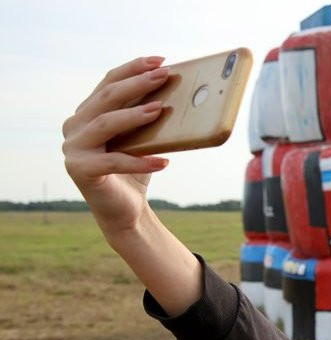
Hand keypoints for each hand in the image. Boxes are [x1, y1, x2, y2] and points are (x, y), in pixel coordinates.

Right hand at [62, 56, 170, 235]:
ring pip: (105, 124)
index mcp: (87, 112)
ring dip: (135, 115)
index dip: (133, 68)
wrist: (126, 210)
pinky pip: (113, 162)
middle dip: (137, 84)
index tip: (160, 60)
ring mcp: (73, 148)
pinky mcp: (79, 171)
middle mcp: (74, 126)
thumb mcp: (143, 138)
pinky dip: (140, 162)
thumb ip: (148, 116)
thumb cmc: (136, 169)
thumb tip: (180, 91)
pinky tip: (163, 162)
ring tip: (160, 109)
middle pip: (107, 99)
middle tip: (164, 76)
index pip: (109, 82)